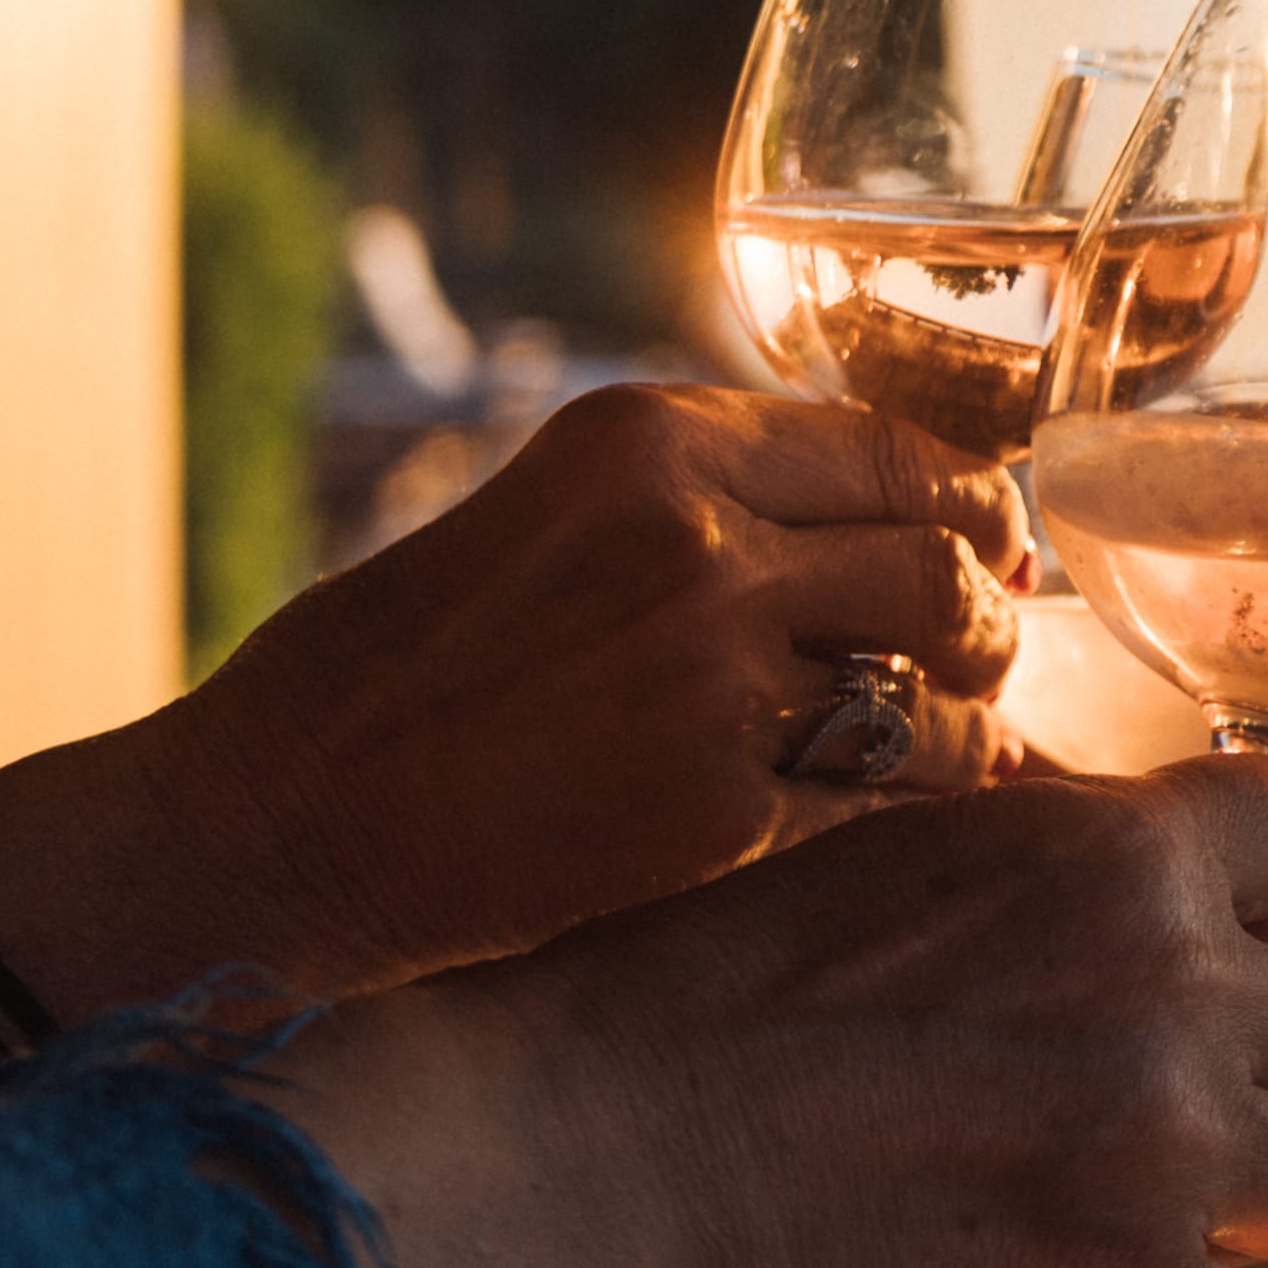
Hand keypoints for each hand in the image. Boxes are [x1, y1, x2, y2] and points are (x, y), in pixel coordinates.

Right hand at [36, 382, 1027, 1000]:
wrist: (272, 824)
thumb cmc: (393, 672)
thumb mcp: (547, 517)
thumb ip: (702, 501)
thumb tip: (887, 518)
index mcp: (650, 443)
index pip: (897, 452)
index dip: (972, 506)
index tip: (995, 544)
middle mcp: (698, 541)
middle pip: (945, 564)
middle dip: (989, 616)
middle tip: (986, 650)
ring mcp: (713, 679)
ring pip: (935, 695)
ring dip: (959, 726)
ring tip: (943, 743)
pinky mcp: (716, 810)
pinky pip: (884, 802)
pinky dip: (905, 813)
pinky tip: (895, 818)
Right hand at [295, 750, 1267, 1267]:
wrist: (586, 1158)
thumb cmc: (699, 998)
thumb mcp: (908, 857)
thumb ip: (1064, 867)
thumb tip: (1162, 863)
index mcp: (1122, 855)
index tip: (1210, 940)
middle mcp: (1174, 991)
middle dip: (1258, 1068)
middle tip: (1121, 1101)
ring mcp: (1159, 1157)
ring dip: (1258, 1202)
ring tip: (1129, 1208)